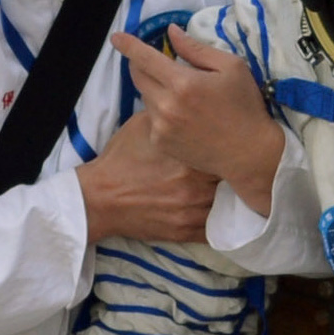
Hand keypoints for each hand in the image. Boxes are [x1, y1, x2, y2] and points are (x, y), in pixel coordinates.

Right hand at [77, 130, 221, 242]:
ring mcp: (192, 213)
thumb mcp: (144, 125)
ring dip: (229, 196)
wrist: (100, 198)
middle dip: (232, 172)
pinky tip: (219, 210)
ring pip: (229, 205)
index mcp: (189, 159)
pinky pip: (216, 230)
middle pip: (232, 179)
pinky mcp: (186, 232)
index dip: (231, 147)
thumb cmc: (122, 159)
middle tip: (234, 165)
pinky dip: (221, 220)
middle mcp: (195, 187)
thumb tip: (194, 102)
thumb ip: (173, 116)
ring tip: (226, 187)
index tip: (231, 144)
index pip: (227, 151)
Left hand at [113, 26, 286, 200]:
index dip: (128, 45)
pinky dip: (161, 111)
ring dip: (155, 89)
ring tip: (181, 94)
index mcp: (183, 83)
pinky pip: (152, 119)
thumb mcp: (231, 67)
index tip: (116, 37)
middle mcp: (166, 105)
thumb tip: (171, 32)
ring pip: (146, 97)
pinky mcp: (162, 143)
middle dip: (141, 65)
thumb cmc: (245, 106)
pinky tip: (183, 116)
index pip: (144, 58)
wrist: (250, 153)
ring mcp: (161, 127)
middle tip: (156, 63)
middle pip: (138, 77)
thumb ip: (196, 49)